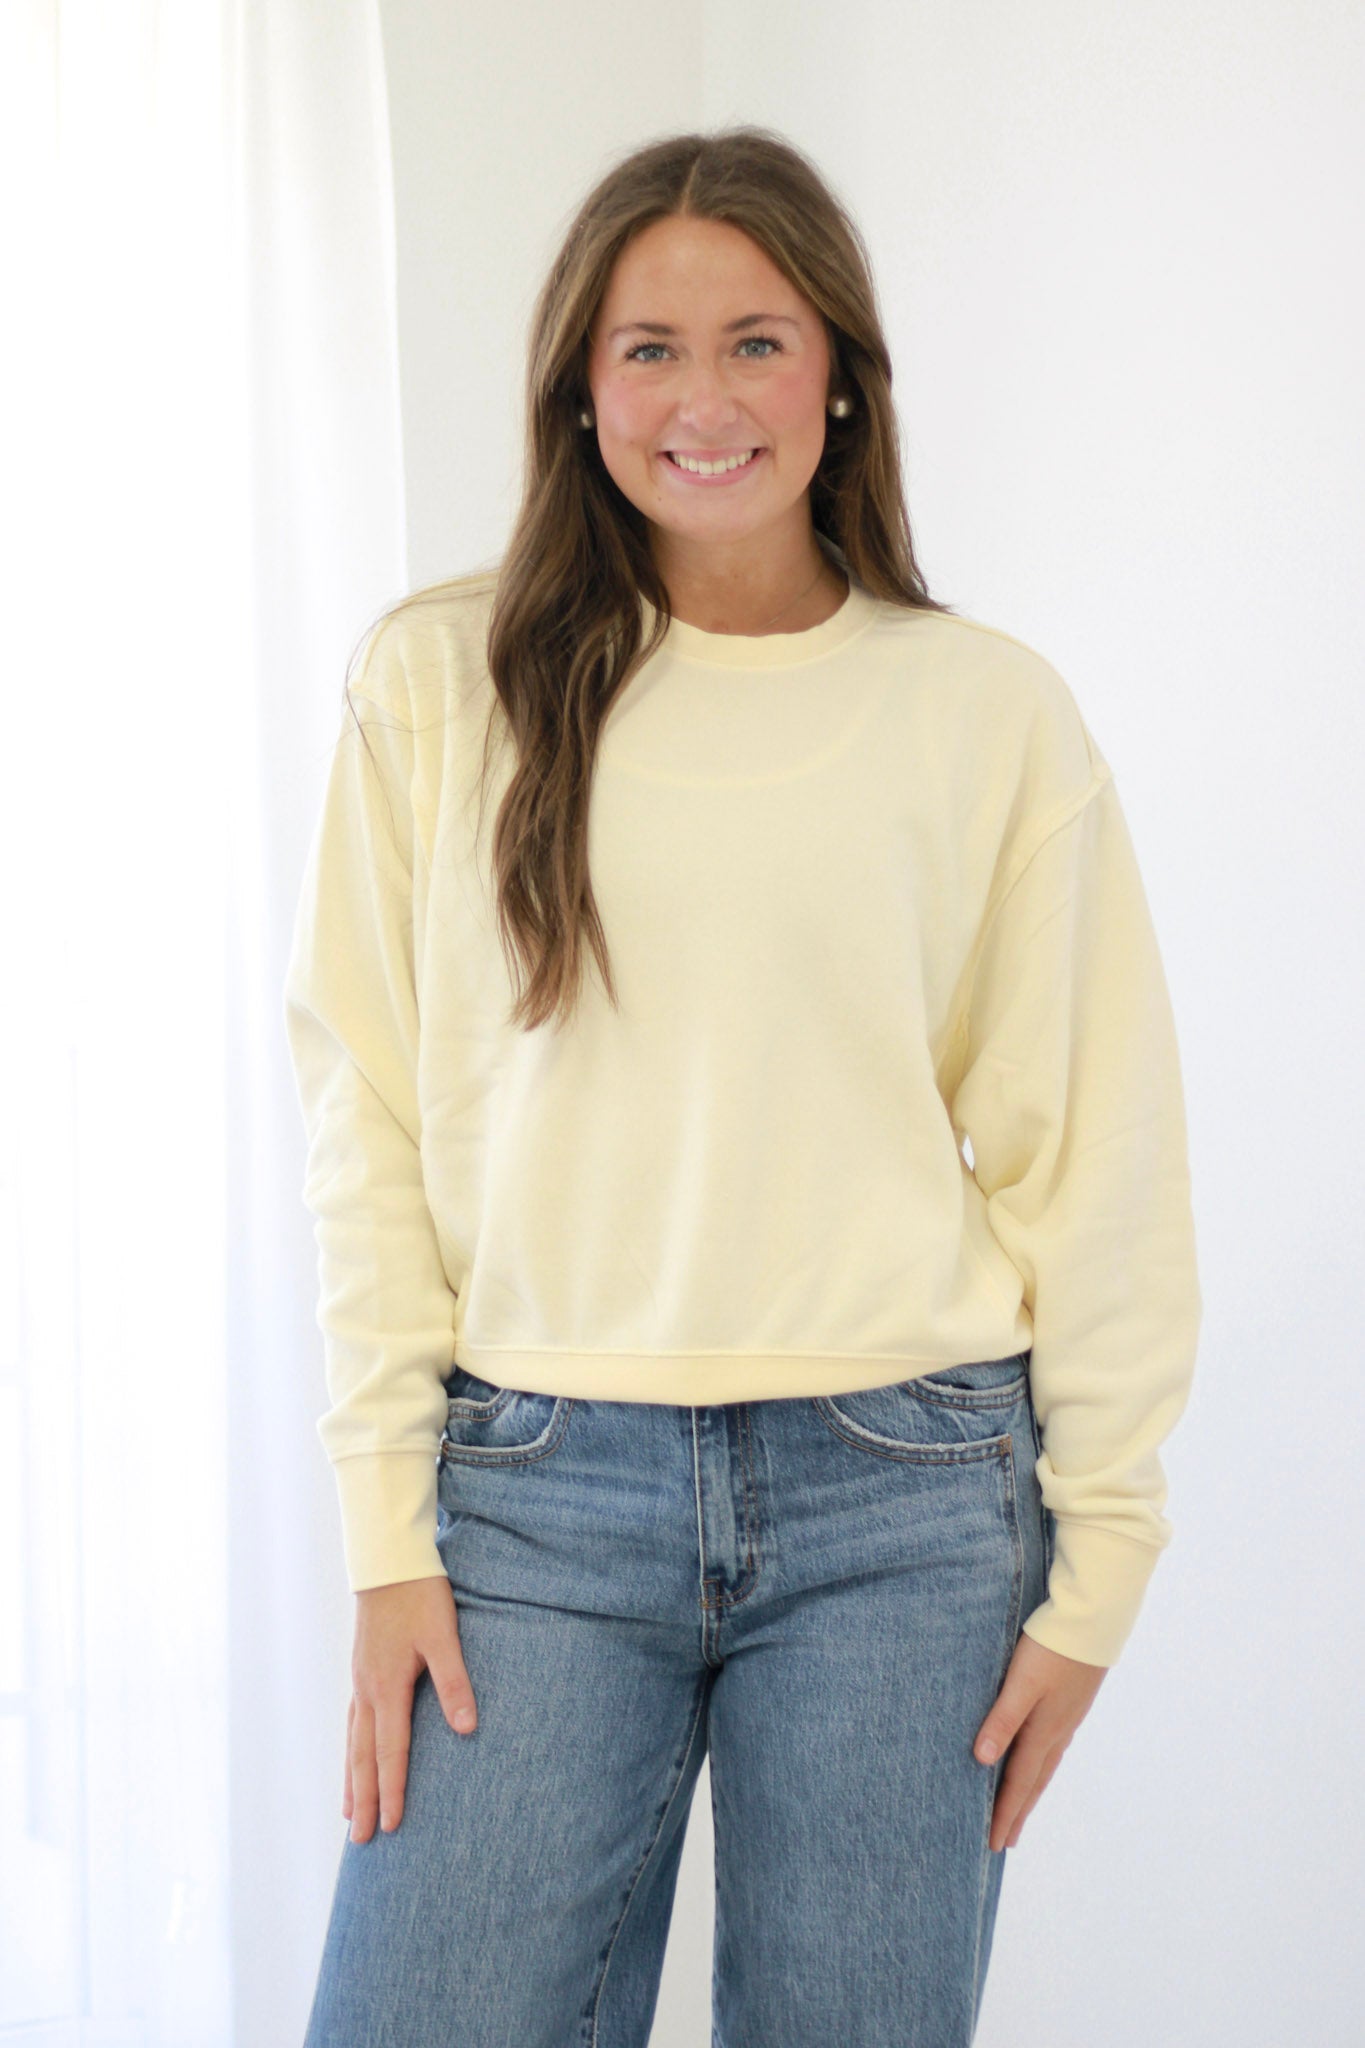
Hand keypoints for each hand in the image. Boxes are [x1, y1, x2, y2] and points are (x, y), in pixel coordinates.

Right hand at [345, 1575, 478, 1843]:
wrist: (387, 1560)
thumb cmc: (419, 1595)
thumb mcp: (443, 1635)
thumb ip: (454, 1682)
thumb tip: (467, 1729)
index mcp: (387, 1688)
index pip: (391, 1753)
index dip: (392, 1792)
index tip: (391, 1828)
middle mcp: (366, 1691)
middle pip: (362, 1758)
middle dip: (363, 1800)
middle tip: (359, 1843)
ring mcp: (360, 1681)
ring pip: (353, 1743)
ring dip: (351, 1781)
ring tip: (348, 1813)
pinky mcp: (361, 1669)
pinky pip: (352, 1723)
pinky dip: (351, 1750)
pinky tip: (353, 1757)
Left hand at [973, 1631, 1108, 1850]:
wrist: (1092, 1622)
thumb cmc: (1051, 1650)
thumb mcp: (1021, 1683)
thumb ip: (1001, 1719)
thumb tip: (982, 1760)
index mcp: (1043, 1732)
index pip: (1018, 1783)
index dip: (1004, 1813)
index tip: (993, 1844)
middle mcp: (1057, 1732)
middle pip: (1034, 1782)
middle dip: (1018, 1811)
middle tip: (1006, 1841)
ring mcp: (1067, 1719)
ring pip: (1045, 1766)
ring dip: (1030, 1791)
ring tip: (1020, 1809)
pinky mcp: (1071, 1704)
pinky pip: (1053, 1748)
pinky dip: (1041, 1766)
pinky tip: (1040, 1760)